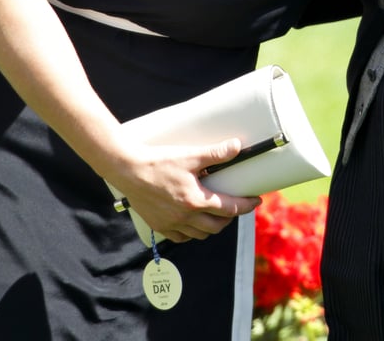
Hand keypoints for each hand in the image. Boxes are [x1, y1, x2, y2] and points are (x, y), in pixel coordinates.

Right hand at [108, 137, 260, 242]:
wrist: (128, 170)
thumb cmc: (159, 161)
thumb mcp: (190, 155)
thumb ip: (215, 153)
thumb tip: (237, 147)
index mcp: (195, 201)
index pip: (229, 208)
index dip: (245, 206)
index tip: (255, 201)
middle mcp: (184, 217)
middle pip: (217, 226)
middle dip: (230, 218)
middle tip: (235, 206)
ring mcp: (171, 224)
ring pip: (200, 234)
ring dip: (212, 227)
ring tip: (216, 214)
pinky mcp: (158, 225)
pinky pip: (181, 237)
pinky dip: (191, 233)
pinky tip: (193, 223)